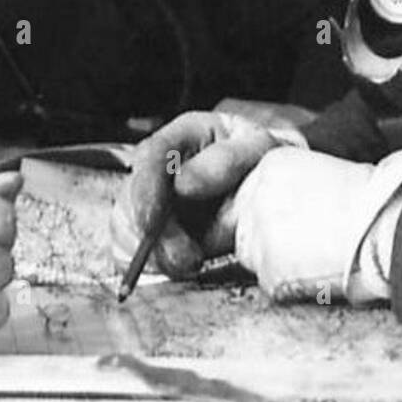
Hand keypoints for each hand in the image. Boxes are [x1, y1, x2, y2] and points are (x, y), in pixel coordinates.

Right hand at [110, 110, 282, 278]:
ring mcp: (153, 199)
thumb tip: (183, 184)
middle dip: (153, 235)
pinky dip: (152, 263)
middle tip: (187, 258)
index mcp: (183, 135)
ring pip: (127, 227)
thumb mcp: (259, 148)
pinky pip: (134, 251)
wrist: (274, 189)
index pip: (151, 156)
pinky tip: (178, 265)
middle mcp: (160, 166)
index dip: (145, 190)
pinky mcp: (154, 230)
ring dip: (153, 253)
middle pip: (132, 197)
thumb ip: (226, 160)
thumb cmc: (264, 162)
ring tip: (192, 263)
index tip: (152, 221)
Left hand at [234, 147, 401, 303]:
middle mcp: (256, 196)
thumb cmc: (372, 200)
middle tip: (304, 243)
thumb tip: (284, 211)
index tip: (290, 222)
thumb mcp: (324, 173)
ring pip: (252, 255)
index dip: (267, 213)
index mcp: (270, 166)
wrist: (387, 227)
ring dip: (276, 260)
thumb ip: (293, 188)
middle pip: (241, 224)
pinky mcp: (268, 270)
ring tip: (316, 256)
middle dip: (265, 237)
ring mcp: (258, 235)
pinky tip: (320, 271)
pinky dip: (290, 283)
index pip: (248, 194)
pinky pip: (270, 282)